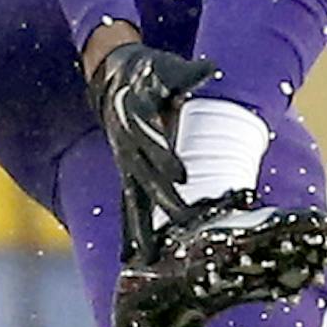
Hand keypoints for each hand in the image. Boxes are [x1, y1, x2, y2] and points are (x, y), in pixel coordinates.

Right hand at [87, 37, 217, 257]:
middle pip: (146, 177)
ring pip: (133, 200)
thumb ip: (189, 73)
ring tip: (149, 258)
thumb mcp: (167, 67)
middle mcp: (127, 146)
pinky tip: (134, 257)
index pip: (153, 142)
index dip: (166, 157)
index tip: (183, 175)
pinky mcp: (127, 174)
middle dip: (166, 200)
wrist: (114, 76)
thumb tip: (211, 67)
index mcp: (136, 118)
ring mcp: (125, 163)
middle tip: (186, 220)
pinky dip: (131, 231)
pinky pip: (128, 205)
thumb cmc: (149, 71)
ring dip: (142, 228)